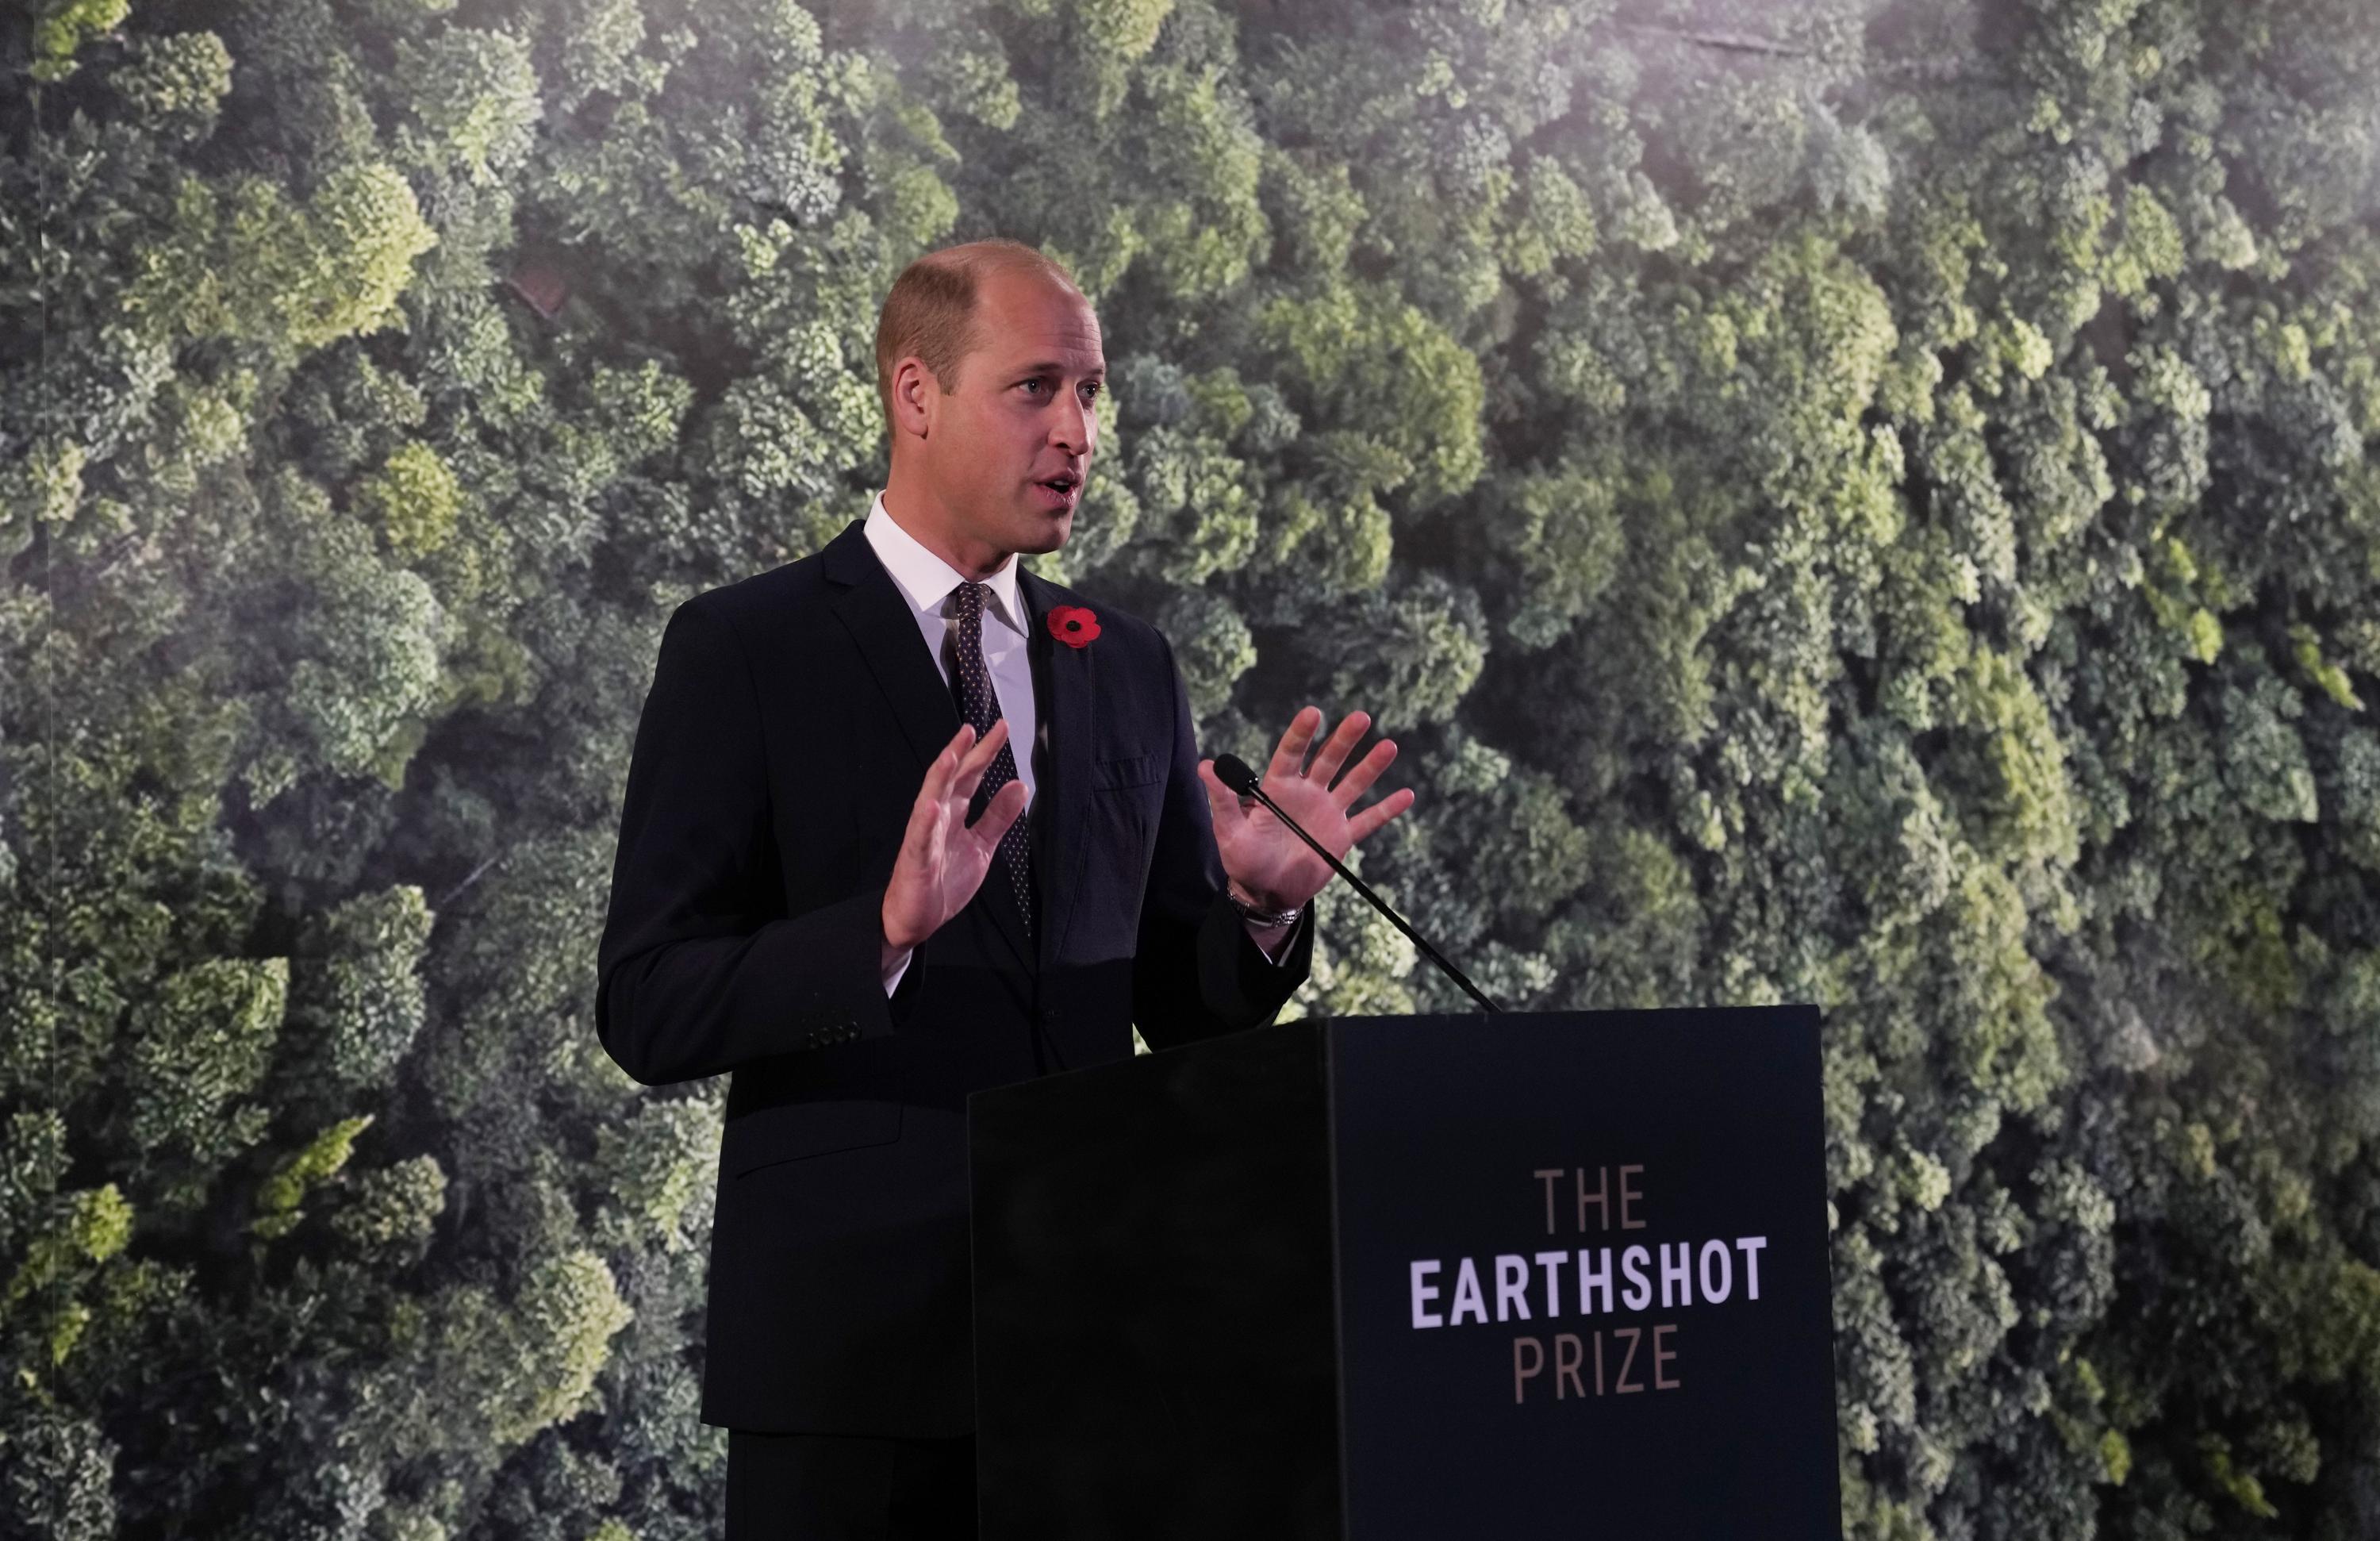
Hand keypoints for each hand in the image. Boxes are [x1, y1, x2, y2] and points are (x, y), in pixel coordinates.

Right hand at [881, 720, 1028, 967]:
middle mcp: (936, 819)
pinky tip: (931, 806)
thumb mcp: (981, 847)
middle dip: (962, 753)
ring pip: (930, 801)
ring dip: (940, 778)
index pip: (970, 777)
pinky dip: (925, 823)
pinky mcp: (916, 861)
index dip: (984, 753)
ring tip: (951, 754)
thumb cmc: (943, 881)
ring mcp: (924, 838)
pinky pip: (920, 840)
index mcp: (953, 814)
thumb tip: (1019, 785)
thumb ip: (998, 817)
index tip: (1001, 728)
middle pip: (951, 780)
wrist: (917, 919)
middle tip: (974, 728)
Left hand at [1197, 706, 1415, 912]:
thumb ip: (1221, 799)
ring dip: (1370, 766)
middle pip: (1328, 760)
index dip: (1302, 734)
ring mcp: (1327, 813)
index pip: (1291, 753)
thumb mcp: (1229, 831)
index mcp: (1278, 788)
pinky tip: (1406, 795)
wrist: (1265, 892)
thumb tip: (1206, 766)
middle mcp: (1306, 793)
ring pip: (1352, 783)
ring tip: (1388, 746)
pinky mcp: (1341, 836)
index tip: (1313, 713)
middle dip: (1344, 739)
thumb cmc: (1243, 860)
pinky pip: (1368, 820)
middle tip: (1360, 717)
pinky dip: (1387, 809)